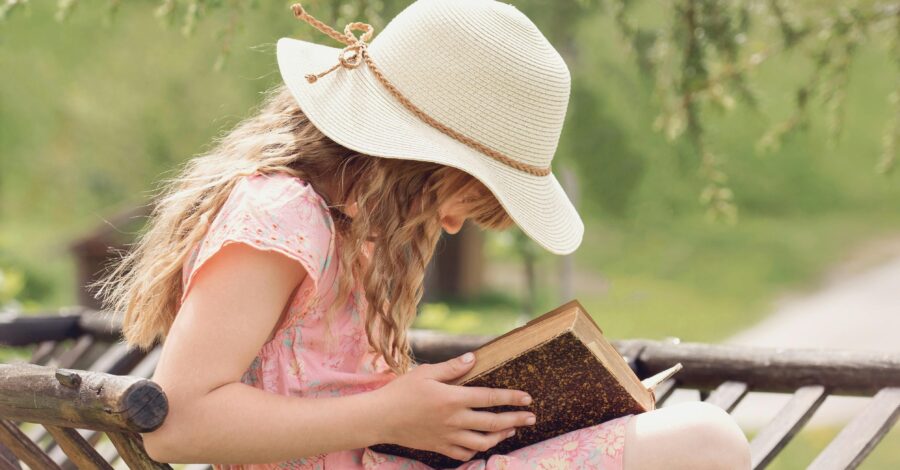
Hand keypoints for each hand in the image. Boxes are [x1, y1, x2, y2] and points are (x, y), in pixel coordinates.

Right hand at [371, 352, 536, 461]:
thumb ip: (452, 367)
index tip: (528, 399)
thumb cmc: (401, 392)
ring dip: (500, 437)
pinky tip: (481, 444)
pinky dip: (476, 451)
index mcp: (453, 398)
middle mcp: (454, 420)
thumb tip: (473, 358)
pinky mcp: (439, 447)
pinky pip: (464, 454)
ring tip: (511, 431)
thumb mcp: (425, 373)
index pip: (490, 398)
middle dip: (516, 420)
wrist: (380, 418)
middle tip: (531, 418)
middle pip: (493, 423)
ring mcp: (448, 437)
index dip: (512, 399)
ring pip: (482, 442)